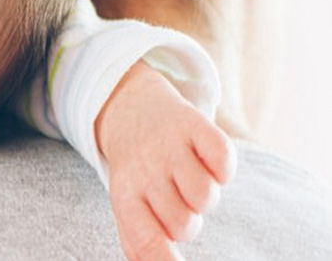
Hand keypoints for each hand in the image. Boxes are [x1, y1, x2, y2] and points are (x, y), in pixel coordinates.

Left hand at [95, 62, 236, 260]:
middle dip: (188, 219)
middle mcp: (144, 170)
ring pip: (205, 197)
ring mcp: (169, 146)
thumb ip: (139, 240)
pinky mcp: (194, 124)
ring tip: (189, 177)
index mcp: (124, 194)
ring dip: (205, 195)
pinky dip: (223, 167)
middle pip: (184, 225)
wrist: (130, 107)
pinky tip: (206, 159)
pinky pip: (224, 160)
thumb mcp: (128, 201)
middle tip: (176, 196)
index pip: (144, 240)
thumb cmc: (137, 168)